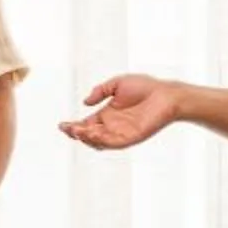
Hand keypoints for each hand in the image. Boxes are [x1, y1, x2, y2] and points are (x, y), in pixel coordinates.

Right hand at [60, 75, 182, 149]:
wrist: (166, 94)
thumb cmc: (146, 87)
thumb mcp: (117, 84)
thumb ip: (100, 91)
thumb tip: (85, 102)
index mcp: (107, 115)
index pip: (86, 124)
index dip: (73, 126)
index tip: (62, 125)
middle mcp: (112, 127)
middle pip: (89, 135)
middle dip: (76, 133)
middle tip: (68, 129)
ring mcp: (121, 134)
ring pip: (98, 142)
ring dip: (86, 138)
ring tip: (77, 131)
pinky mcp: (131, 138)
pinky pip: (113, 143)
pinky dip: (101, 141)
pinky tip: (92, 133)